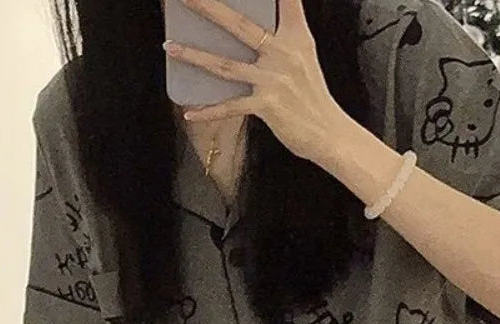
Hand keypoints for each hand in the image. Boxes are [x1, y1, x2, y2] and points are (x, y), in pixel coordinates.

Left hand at [164, 0, 342, 161]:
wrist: (329, 133)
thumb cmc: (312, 96)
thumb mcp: (304, 55)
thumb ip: (284, 32)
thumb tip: (253, 27)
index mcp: (296, 36)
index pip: (284, 0)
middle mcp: (283, 53)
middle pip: (239, 25)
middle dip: (209, 7)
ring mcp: (273, 79)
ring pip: (225, 64)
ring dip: (194, 55)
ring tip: (170, 46)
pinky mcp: (266, 106)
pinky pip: (230, 107)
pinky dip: (209, 112)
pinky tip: (189, 113)